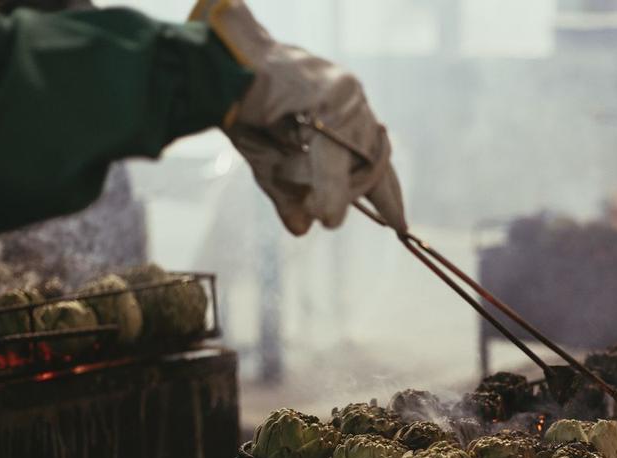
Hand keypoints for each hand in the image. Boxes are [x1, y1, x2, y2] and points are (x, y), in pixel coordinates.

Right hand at [191, 0, 405, 235]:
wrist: (216, 67)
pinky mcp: (326, 92)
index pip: (375, 161)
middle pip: (370, 159)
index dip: (388, 196)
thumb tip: (302, 230)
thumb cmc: (245, 110)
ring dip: (336, 192)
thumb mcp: (271, 164)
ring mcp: (342, 94)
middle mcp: (351, 102)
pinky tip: (327, 212)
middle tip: (332, 216)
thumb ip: (290, 195)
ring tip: (327, 217)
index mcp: (344, 118)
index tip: (401, 225)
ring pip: (353, 156)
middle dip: (357, 192)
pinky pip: (333, 149)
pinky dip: (329, 184)